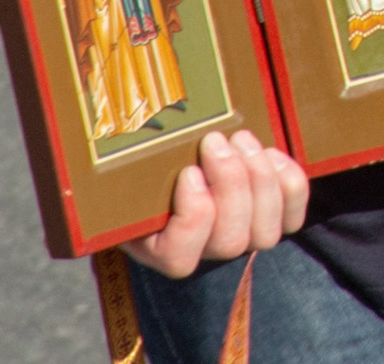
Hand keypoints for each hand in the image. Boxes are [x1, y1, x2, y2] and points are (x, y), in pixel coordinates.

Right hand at [125, 129, 308, 278]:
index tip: (188, 173)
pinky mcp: (274, 219)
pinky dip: (289, 183)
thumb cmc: (146, 161)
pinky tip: (272, 154)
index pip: (182, 257)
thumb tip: (90, 124)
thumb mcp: (124, 165)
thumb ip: (112, 161)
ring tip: (242, 140)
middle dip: (231, 185)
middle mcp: (204, 252)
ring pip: (266, 231)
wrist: (180, 155)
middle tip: (217, 141)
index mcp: (159, 247)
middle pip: (231, 241)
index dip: (194, 217)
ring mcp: (243, 237)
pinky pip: (293, 215)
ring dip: (259, 180)